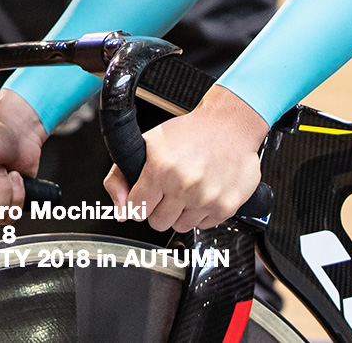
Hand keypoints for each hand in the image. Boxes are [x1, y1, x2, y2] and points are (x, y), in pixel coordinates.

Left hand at [101, 86, 266, 231]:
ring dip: (181, 212)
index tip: (143, 197)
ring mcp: (205, 199)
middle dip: (158, 208)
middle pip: (157, 222)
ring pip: (180, 226)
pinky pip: (203, 226)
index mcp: (160, 169)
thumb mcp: (147, 143)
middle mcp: (183, 186)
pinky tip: (204, 192)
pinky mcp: (225, 207)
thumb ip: (121, 176)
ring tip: (187, 189)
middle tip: (168, 190)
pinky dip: (201, 213)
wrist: (230, 125)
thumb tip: (121, 211)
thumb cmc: (191, 132)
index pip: (136, 209)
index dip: (137, 202)